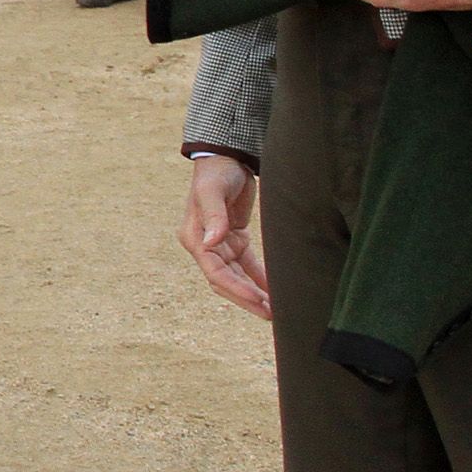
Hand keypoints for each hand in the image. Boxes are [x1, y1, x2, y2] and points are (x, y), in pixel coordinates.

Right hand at [182, 155, 269, 317]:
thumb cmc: (216, 172)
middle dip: (247, 298)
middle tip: (270, 314)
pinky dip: (261, 279)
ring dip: (254, 293)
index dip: (235, 288)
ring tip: (276, 309)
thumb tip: (212, 242)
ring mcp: (221, 246)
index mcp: (195, 238)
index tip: (257, 299)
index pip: (215, 272)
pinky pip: (249, 267)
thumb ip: (213, 216)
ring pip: (238, 278)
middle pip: (226, 282)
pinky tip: (276, 291)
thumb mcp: (213, 191)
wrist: (226, 157)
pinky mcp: (236, 242)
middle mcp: (206, 247)